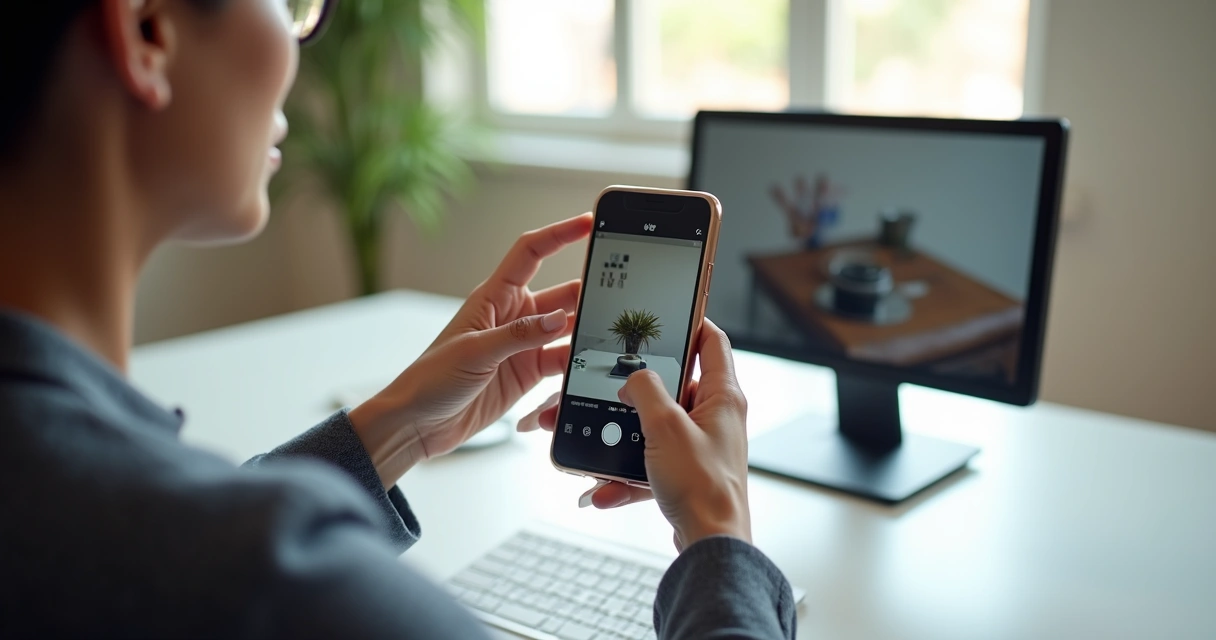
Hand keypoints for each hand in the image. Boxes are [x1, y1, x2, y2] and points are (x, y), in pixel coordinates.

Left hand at [349, 214, 591, 487]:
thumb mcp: (475, 352)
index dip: (559, 235)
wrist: (418, 424)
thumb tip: (560, 319)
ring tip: (610, 329)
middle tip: (616, 287)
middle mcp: (511, 317)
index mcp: (493, 298)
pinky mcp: (527, 373)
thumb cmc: (430, 379)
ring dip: (585, 328)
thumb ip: (519, 336)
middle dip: (587, 288)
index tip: (587, 223)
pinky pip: (561, 361)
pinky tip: (590, 362)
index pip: (530, 253)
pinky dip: (577, 361)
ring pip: (566, 328)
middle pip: (560, 293)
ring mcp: (522, 346)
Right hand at [524, 320, 752, 550]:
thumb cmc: (703, 487)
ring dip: (623, 437)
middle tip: (608, 385)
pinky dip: (626, 474)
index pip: (712, 341)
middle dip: (634, 392)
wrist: (710, 544)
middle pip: (673, 386)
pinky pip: (650, 463)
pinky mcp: (688, 472)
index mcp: (722, 395)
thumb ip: (645, 391)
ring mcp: (702, 445)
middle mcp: (716, 417)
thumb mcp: (664, 426)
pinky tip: (602, 488)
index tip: (663, 316)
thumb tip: (634, 379)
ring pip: (654, 428)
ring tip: (595, 441)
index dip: (690, 323)